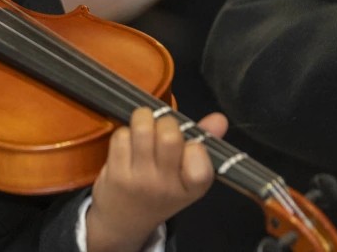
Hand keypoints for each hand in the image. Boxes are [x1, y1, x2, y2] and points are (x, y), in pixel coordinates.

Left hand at [85, 107, 228, 251]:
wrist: (125, 219)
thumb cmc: (161, 190)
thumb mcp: (186, 176)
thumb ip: (204, 144)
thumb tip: (220, 118)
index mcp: (193, 187)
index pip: (201, 164)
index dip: (195, 146)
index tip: (189, 144)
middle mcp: (167, 185)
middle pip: (169, 137)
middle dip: (165, 121)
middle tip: (161, 127)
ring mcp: (140, 180)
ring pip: (142, 131)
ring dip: (142, 120)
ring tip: (144, 125)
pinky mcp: (116, 173)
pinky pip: (121, 136)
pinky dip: (124, 132)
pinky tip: (128, 142)